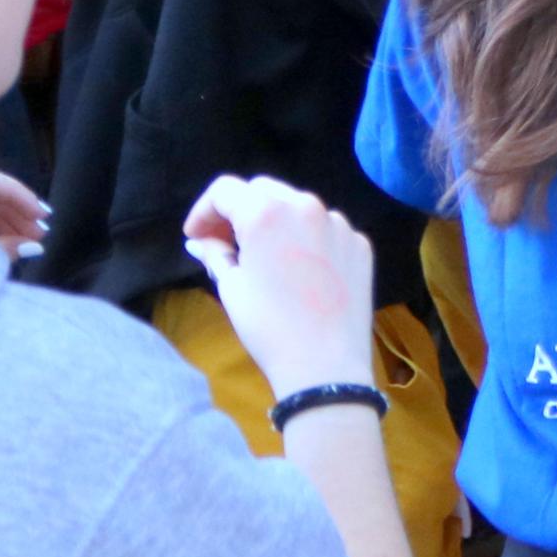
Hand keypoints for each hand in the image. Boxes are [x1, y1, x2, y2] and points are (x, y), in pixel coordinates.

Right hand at [183, 174, 375, 397]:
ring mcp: (339, 223)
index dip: (203, 210)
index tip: (196, 235)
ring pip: (298, 206)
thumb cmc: (268, 327)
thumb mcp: (231, 288)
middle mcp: (306, 205)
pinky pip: (326, 229)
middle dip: (239, 210)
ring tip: (264, 256)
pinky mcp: (360, 243)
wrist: (325, 365)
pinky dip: (307, 238)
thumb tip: (202, 241)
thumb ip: (216, 254)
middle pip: (263, 190)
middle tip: (224, 241)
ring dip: (276, 221)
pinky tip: (300, 269)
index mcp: (266, 212)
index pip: (225, 191)